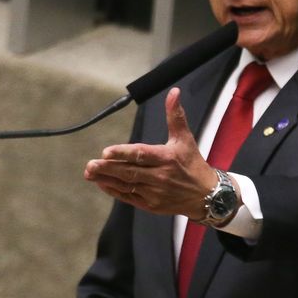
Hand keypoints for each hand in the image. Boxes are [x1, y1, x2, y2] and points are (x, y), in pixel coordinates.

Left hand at [85, 88, 219, 218]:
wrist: (206, 195)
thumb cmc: (193, 165)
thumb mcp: (185, 139)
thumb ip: (175, 115)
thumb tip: (174, 93)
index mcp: (166, 158)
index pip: (141, 154)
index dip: (123, 153)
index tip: (106, 152)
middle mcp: (160, 176)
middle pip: (130, 171)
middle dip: (108, 168)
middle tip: (90, 164)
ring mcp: (155, 192)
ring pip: (126, 185)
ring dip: (107, 179)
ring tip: (90, 173)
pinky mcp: (151, 204)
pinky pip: (129, 197)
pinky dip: (114, 191)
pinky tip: (102, 183)